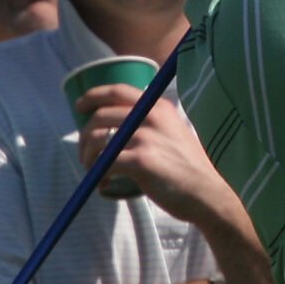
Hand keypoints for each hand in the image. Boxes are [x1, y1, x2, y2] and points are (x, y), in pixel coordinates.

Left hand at [75, 85, 241, 229]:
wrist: (206, 193)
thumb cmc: (187, 168)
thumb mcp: (173, 132)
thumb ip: (149, 123)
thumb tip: (112, 126)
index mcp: (158, 106)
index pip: (117, 90)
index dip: (92, 95)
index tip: (78, 106)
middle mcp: (152, 116)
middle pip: (100, 115)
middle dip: (84, 135)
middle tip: (85, 152)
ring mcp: (146, 137)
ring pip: (98, 139)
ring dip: (87, 155)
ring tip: (92, 168)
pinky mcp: (141, 160)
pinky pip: (105, 162)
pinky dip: (98, 174)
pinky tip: (104, 183)